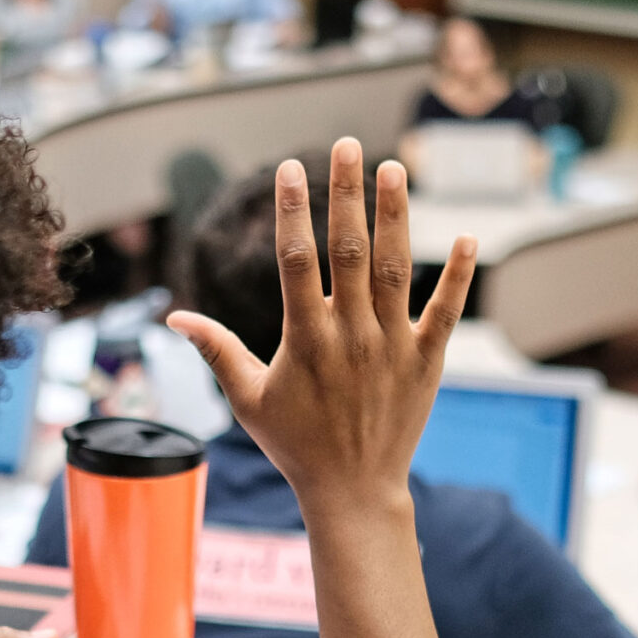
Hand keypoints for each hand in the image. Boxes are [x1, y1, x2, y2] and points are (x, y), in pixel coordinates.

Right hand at [166, 138, 477, 515]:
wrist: (353, 492)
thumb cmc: (295, 444)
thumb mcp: (247, 400)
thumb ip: (216, 351)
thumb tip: (172, 317)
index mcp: (305, 340)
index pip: (296, 262)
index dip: (292, 211)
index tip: (290, 168)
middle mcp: (351, 336)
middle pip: (348, 251)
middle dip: (346, 194)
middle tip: (347, 145)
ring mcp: (392, 347)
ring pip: (396, 269)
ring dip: (396, 216)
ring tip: (394, 168)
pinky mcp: (426, 361)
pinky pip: (445, 311)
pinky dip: (457, 275)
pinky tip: (465, 235)